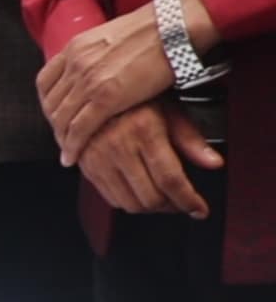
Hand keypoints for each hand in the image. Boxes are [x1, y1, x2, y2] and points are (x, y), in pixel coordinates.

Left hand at [38, 0, 219, 164]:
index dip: (47, 103)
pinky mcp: (106, 97)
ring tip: (66, 150)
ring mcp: (88, 80)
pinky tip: (71, 157)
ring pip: (61, 118)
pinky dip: (72, 146)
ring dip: (61, 138)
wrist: (175, 23)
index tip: (54, 115)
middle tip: (61, 138)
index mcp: (76, 47)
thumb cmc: (157, 28)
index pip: (45, 82)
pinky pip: (79, 128)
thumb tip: (101, 64)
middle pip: (50, 103)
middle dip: (54, 124)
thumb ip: (99, 53)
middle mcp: (76, 63)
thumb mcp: (113, 37)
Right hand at [76, 101, 222, 217]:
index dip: (188, 200)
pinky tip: (139, 191)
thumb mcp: (170, 111)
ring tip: (162, 199)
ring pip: (130, 203)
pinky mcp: (86, 166)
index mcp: (145, 131)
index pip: (170, 180)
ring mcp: (99, 158)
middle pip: (150, 197)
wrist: (95, 92)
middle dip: (172, 206)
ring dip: (150, 208)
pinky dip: (129, 202)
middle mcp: (119, 146)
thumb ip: (192, 140)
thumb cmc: (136, 99)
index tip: (199, 209)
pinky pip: (110, 199)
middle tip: (182, 202)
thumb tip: (214, 163)